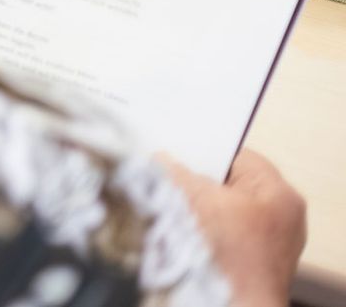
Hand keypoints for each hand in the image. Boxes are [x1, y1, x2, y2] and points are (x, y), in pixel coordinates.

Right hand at [162, 150, 305, 306]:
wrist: (236, 306)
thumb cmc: (228, 256)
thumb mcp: (195, 199)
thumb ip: (177, 172)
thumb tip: (161, 161)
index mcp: (280, 193)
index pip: (238, 156)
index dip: (204, 153)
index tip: (177, 155)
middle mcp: (284, 218)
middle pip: (232, 185)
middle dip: (200, 185)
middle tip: (172, 184)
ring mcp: (272, 244)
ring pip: (227, 212)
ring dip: (201, 212)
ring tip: (178, 214)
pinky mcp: (256, 264)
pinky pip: (228, 236)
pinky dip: (208, 234)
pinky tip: (189, 238)